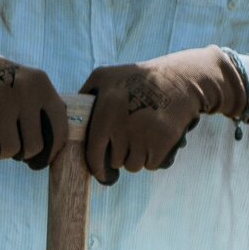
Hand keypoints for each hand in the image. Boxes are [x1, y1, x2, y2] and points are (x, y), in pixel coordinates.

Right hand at [0, 27, 67, 168]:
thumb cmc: (1, 86)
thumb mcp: (28, 87)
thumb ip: (44, 113)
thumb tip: (55, 152)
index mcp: (42, 85)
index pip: (59, 130)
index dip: (51, 153)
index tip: (41, 160)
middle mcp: (26, 90)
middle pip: (34, 147)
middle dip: (23, 153)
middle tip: (13, 144)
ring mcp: (3, 99)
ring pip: (11, 150)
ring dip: (1, 150)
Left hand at [79, 45, 246, 184]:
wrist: (179, 80)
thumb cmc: (138, 78)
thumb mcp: (105, 76)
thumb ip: (86, 96)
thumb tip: (69, 119)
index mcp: (105, 110)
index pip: (94, 155)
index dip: (97, 168)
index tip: (102, 173)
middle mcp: (122, 124)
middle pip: (116, 162)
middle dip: (121, 155)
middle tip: (131, 137)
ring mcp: (142, 135)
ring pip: (133, 166)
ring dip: (138, 157)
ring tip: (144, 134)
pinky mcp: (161, 143)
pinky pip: (151, 165)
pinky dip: (154, 157)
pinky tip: (157, 137)